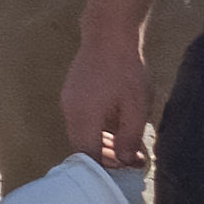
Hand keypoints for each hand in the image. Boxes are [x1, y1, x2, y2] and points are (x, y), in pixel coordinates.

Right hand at [61, 35, 156, 172]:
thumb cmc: (126, 70)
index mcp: (84, 118)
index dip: (107, 168)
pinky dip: (95, 129)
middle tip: (130, 159)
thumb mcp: (136, 107)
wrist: (108, 34)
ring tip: (125, 144)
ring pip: (80, 134)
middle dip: (104, 158)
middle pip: (81, 147)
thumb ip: (129, 138)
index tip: (128, 169)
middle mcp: (70, 112)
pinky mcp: (71, 93)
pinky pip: (80, 120)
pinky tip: (113, 125)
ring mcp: (67, 101)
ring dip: (100, 143)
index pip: (88, 157)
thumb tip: (126, 162)